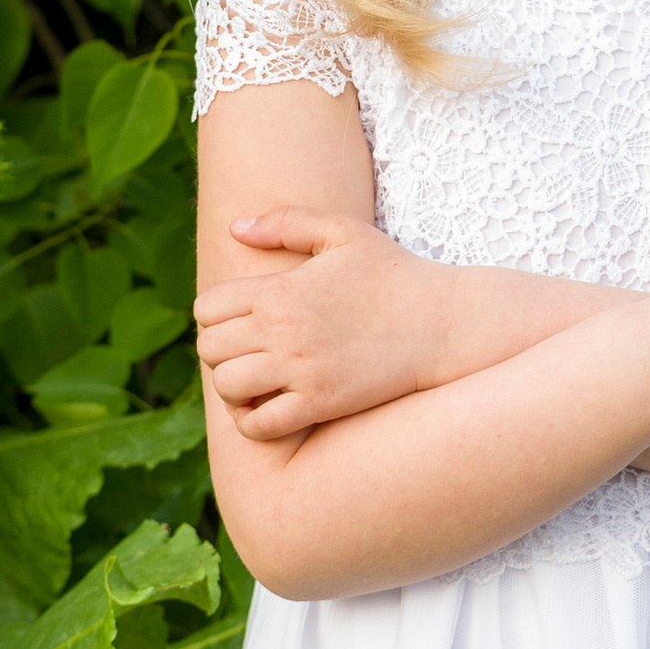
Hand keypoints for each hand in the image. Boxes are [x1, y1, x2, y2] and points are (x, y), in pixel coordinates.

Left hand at [195, 213, 439, 441]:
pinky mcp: (321, 403)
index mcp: (281, 289)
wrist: (443, 322)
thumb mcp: (343, 232)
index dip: (213, 317)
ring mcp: (301, 370)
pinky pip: (260, 425)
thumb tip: (236, 228)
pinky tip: (266, 408)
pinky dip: (251, 422)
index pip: (206, 309)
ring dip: (232, 387)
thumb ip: (286, 222)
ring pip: (227, 387)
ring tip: (254, 381)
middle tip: (246, 352)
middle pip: (210, 350)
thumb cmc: (394, 273)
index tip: (237, 322)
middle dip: (220, 351)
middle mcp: (283, 330)